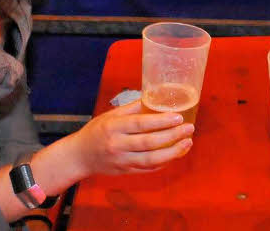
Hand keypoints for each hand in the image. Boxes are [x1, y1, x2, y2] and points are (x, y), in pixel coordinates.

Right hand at [70, 100, 193, 176]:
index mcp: (113, 127)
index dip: (161, 121)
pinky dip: (164, 162)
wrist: (80, 156)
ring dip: (173, 152)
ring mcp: (122, 160)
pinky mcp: (126, 171)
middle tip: (189, 128)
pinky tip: (176, 153)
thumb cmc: (96, 131)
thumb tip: (154, 97)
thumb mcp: (110, 115)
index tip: (178, 116)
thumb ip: (132, 108)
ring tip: (187, 142)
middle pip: (149, 142)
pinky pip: (149, 168)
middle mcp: (118, 144)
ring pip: (151, 159)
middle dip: (172, 136)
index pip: (141, 123)